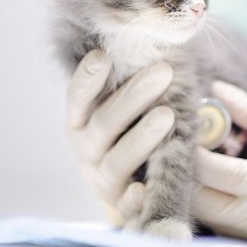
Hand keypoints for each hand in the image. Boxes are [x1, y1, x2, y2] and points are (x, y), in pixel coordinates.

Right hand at [65, 50, 174, 223]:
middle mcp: (87, 148)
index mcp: (82, 121)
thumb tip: (160, 41)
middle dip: (135, 95)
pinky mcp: (121, 204)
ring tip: (167, 115)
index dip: (88, 78)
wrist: (133, 181)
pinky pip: (126, 203)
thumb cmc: (131, 130)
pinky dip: (132, 197)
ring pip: (118, 159)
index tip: (103, 56)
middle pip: (106, 122)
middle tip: (163, 70)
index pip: (79, 97)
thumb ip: (132, 80)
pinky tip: (142, 188)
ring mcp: (103, 178)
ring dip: (142, 137)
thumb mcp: (125, 106)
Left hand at [192, 82, 246, 242]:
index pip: (205, 172)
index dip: (189, 145)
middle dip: (189, 172)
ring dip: (204, 188)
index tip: (184, 119)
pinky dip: (224, 201)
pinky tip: (233, 173)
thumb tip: (218, 92)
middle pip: (199, 203)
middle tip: (193, 138)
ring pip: (213, 217)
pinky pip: (234, 224)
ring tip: (213, 153)